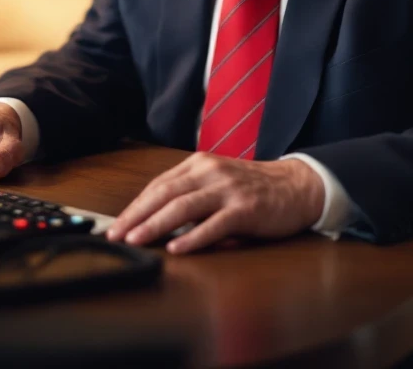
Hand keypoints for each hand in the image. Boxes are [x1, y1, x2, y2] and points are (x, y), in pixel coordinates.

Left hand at [105, 152, 324, 253]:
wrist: (296, 185)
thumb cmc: (252, 188)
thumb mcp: (217, 182)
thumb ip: (190, 194)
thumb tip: (152, 219)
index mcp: (200, 164)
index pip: (159, 185)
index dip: (136, 206)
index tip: (116, 224)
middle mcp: (211, 171)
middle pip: (165, 193)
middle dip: (137, 215)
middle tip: (116, 234)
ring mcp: (228, 189)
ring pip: (184, 206)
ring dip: (156, 224)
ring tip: (136, 240)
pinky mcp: (245, 208)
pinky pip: (214, 224)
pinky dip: (193, 238)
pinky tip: (176, 249)